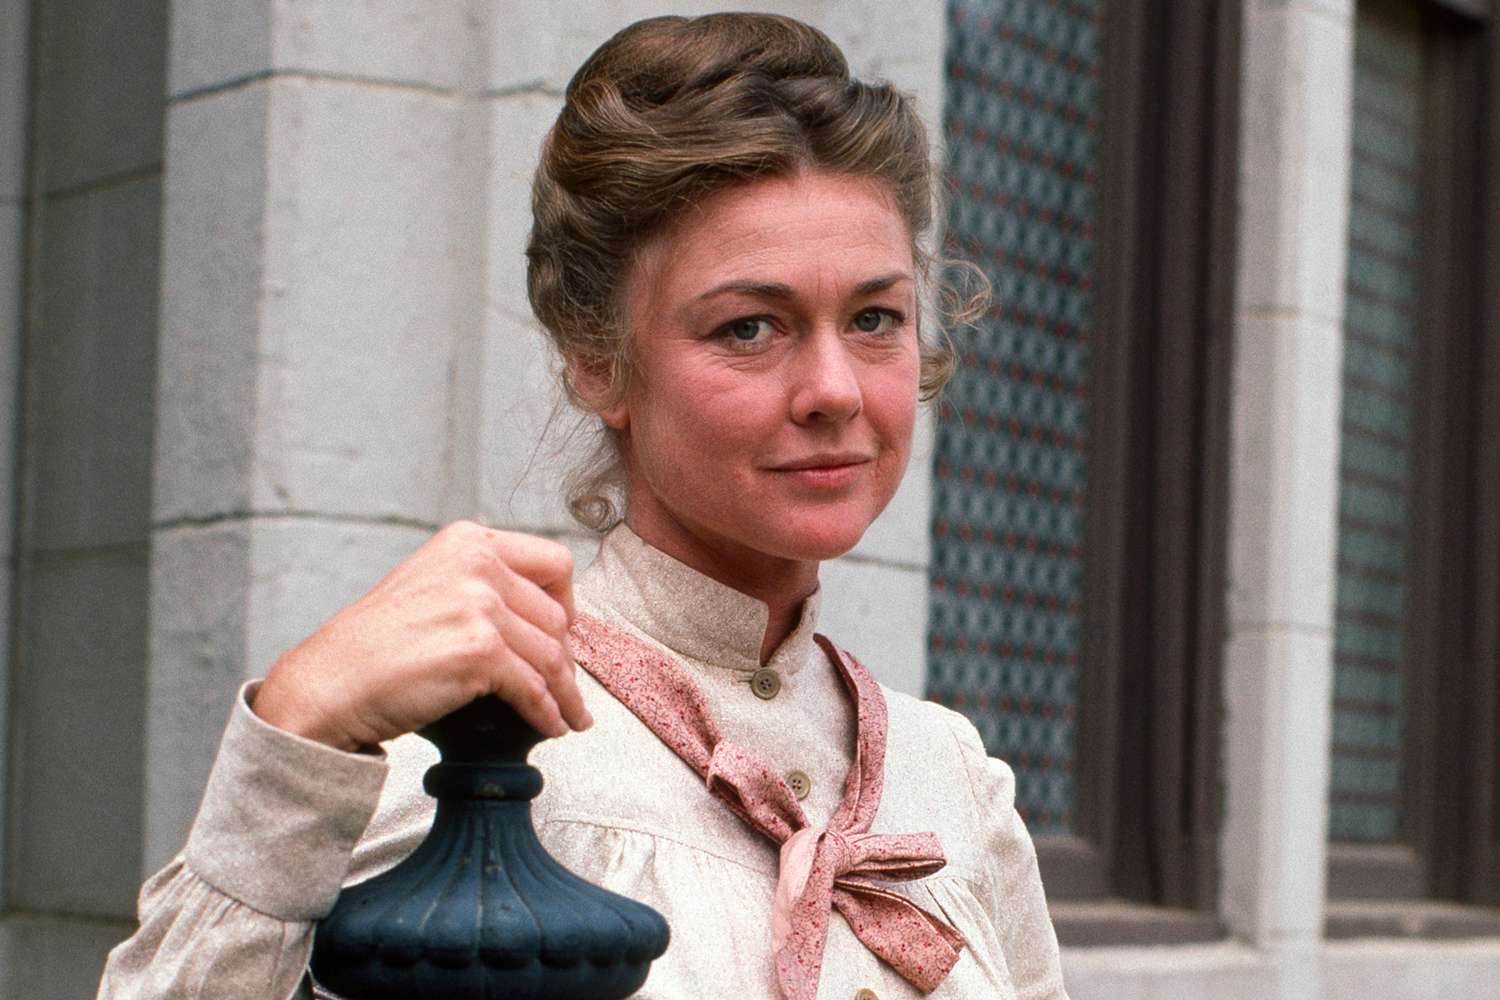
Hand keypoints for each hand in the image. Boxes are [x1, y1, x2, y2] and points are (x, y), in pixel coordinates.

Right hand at [251, 520, 590, 751]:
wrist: (330, 683)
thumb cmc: (376, 646)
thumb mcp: (432, 586)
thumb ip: (482, 585)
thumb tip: (546, 616)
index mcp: (469, 541)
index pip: (554, 562)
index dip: (567, 602)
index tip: (565, 632)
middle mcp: (477, 563)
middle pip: (556, 615)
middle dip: (565, 657)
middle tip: (565, 684)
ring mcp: (479, 605)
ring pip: (552, 655)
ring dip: (566, 693)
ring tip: (571, 715)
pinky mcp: (480, 651)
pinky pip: (534, 688)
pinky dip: (547, 712)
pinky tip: (550, 726)